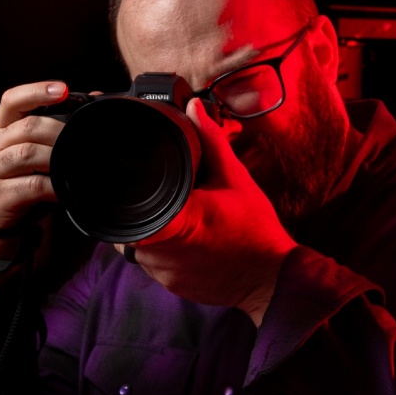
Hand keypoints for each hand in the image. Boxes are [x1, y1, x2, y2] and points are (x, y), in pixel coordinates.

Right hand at [0, 81, 69, 261]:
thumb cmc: (21, 190)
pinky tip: (64, 189)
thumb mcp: (34, 158)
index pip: (11, 100)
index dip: (36, 91)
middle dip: (59, 131)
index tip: (63, 89)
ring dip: (56, 157)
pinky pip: (30, 186)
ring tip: (73, 164)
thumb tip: (94, 98)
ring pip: (26, 154)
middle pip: (26, 127)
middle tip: (82, 141)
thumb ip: (54, 132)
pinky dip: (52, 186)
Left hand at [117, 99, 296, 325]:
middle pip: (126, 224)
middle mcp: (163, 252)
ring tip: (173, 215)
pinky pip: (152, 262)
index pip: (125, 208)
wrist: (273, 279)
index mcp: (177, 221)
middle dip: (138, 206)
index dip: (122, 193)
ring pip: (136, 246)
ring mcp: (164, 273)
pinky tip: (184, 238)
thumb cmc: (256, 230)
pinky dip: (162, 248)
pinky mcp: (170, 286)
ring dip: (148, 229)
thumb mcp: (236, 179)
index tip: (132, 182)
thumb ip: (211, 142)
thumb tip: (193, 108)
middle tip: (159, 193)